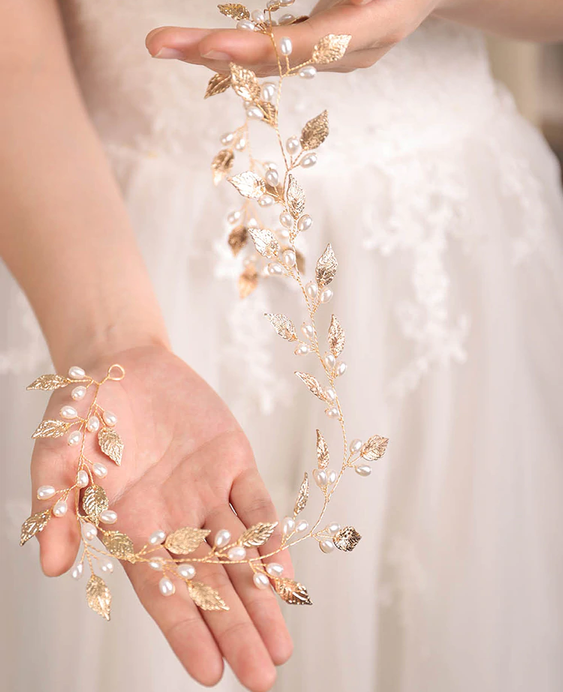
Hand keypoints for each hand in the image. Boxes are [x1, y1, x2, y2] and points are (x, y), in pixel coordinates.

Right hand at [29, 345, 292, 691]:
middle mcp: (174, 520)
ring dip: (262, 595)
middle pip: (210, 584)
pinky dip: (272, 537)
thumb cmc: (84, 412)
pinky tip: (285, 573)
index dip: (186, 630)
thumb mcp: (59, 453)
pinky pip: (257, 505)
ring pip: (240, 554)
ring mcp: (207, 493)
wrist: (123, 362)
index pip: (162, 591)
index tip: (210, 672)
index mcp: (132, 529)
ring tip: (282, 644)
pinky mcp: (234, 462)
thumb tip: (52, 564)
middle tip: (263, 676)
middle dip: (236, 629)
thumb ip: (57, 506)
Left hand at [145, 0, 469, 74]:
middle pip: (276, 63)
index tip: (212, 45)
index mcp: (374, 33)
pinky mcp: (320, 48)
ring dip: (213, 56)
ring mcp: (331, 57)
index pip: (310, 47)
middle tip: (159, 43)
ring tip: (162, 43)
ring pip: (268, 65)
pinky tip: (197, 46)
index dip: (261, 50)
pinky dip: (233, 52)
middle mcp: (346, 55)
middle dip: (216, 54)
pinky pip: (272, 56)